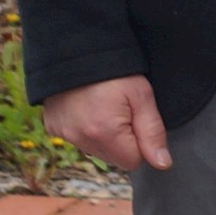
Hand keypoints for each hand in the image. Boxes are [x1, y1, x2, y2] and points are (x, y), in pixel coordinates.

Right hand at [41, 74, 169, 173]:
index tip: (137, 120)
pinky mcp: (53, 127)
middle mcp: (80, 138)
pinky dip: (86, 129)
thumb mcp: (142, 96)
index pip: (133, 162)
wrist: (76, 51)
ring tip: (105, 108)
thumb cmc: (115, 71)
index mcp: (105, 133)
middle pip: (113, 158)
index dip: (141, 144)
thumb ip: (153, 132)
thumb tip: (163, 164)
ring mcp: (63, 133)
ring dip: (104, 136)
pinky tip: (89, 109)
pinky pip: (78, 139)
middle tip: (122, 111)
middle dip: (123, 141)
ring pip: (96, 150)